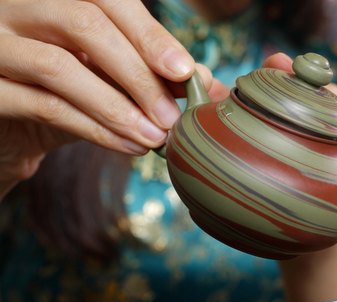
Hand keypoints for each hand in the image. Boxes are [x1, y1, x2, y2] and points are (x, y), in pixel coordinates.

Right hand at [0, 0, 225, 192]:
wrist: (15, 127)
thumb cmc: (70, 91)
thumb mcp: (112, 77)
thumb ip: (155, 74)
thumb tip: (209, 84)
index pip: (107, 0)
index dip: (149, 33)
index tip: (184, 71)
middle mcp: (19, 8)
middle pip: (83, 23)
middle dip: (138, 74)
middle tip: (171, 115)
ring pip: (58, 66)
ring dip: (116, 107)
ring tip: (154, 136)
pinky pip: (43, 106)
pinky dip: (94, 129)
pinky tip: (127, 145)